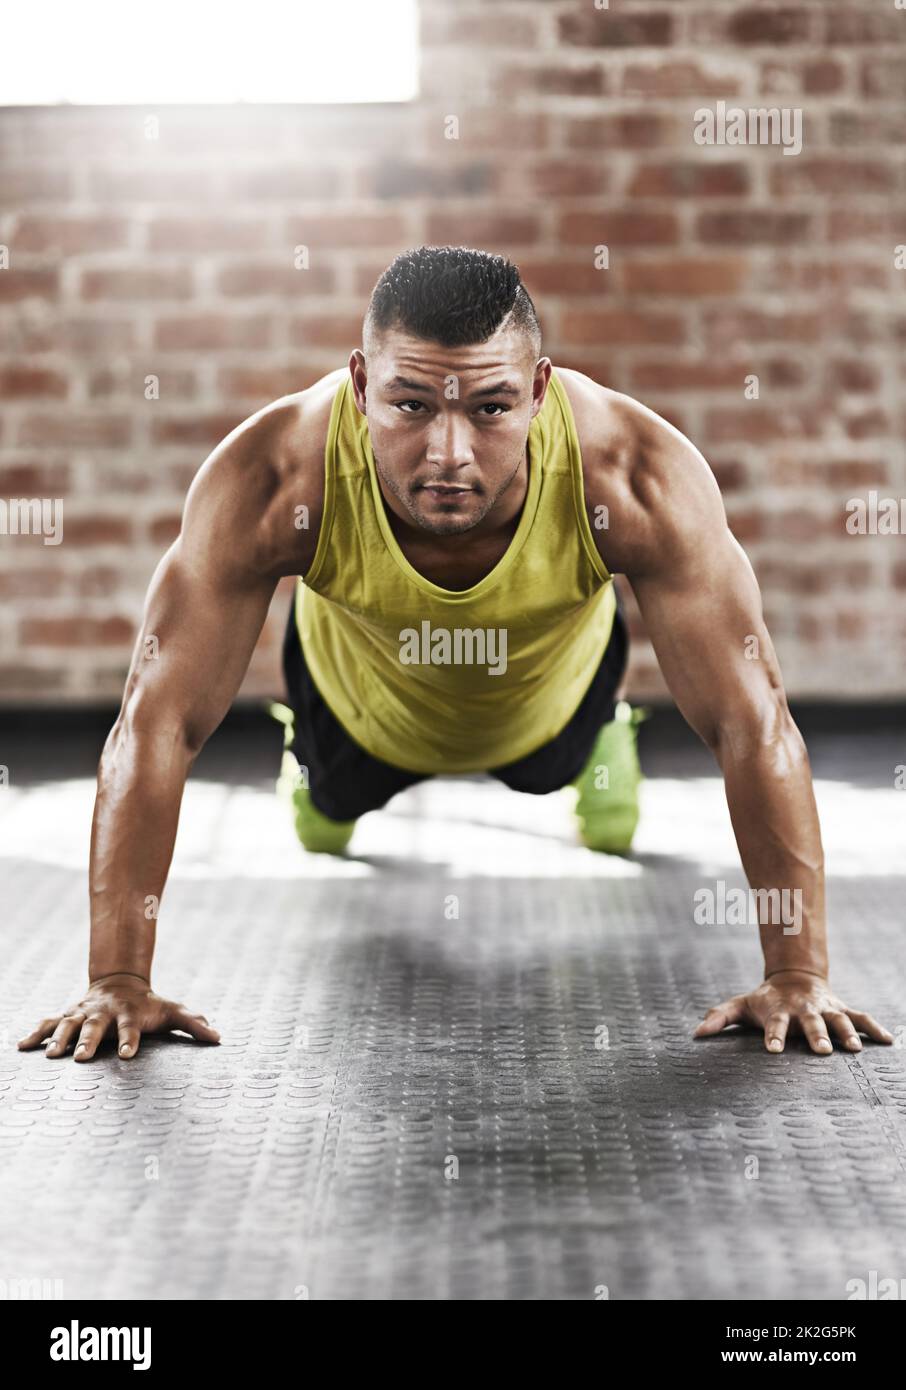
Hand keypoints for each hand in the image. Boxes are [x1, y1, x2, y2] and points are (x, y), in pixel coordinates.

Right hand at [17, 973, 220, 1061]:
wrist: (120, 982)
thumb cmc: (149, 1004)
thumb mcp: (173, 1010)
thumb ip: (194, 1023)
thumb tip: (218, 1037)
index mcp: (128, 1013)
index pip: (130, 1029)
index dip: (130, 1041)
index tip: (128, 1055)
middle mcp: (103, 1013)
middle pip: (94, 1027)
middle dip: (88, 1041)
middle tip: (80, 1058)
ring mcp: (83, 1012)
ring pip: (68, 1024)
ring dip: (59, 1039)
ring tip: (52, 1056)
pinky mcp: (68, 1014)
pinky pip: (48, 1023)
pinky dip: (35, 1033)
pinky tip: (22, 1047)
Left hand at [693, 970, 893, 1054]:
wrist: (794, 977)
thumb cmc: (764, 1000)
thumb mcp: (741, 1005)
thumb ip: (720, 1017)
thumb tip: (696, 1033)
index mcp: (779, 1011)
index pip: (774, 1024)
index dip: (773, 1036)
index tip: (773, 1050)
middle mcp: (805, 1010)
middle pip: (811, 1023)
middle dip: (816, 1036)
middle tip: (822, 1051)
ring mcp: (826, 1009)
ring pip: (839, 1020)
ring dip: (846, 1033)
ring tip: (854, 1050)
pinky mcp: (843, 1009)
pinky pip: (861, 1018)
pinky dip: (874, 1028)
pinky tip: (888, 1041)